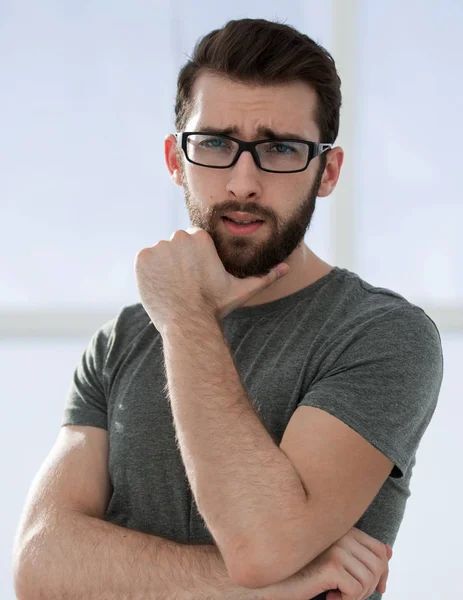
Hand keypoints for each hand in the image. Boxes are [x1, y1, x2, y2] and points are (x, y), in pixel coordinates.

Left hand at [134, 226, 289, 330]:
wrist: (187, 322)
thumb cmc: (215, 306)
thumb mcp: (241, 290)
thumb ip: (263, 276)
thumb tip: (288, 267)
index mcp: (201, 238)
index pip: (193, 242)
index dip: (195, 261)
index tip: (197, 277)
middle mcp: (179, 236)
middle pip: (176, 246)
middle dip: (179, 262)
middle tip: (186, 284)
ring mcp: (158, 246)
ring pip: (160, 253)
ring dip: (164, 267)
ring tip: (173, 288)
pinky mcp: (142, 258)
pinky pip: (145, 261)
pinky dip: (149, 272)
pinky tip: (161, 287)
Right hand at [257, 527, 391, 599]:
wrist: (270, 578)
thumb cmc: (299, 570)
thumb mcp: (332, 560)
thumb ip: (357, 552)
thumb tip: (389, 551)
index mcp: (342, 528)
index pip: (380, 549)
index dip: (382, 573)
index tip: (374, 588)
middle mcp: (341, 533)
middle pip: (378, 566)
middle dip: (369, 587)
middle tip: (348, 595)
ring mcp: (336, 547)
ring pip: (369, 580)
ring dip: (357, 596)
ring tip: (336, 595)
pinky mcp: (331, 565)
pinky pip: (357, 591)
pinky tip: (329, 598)